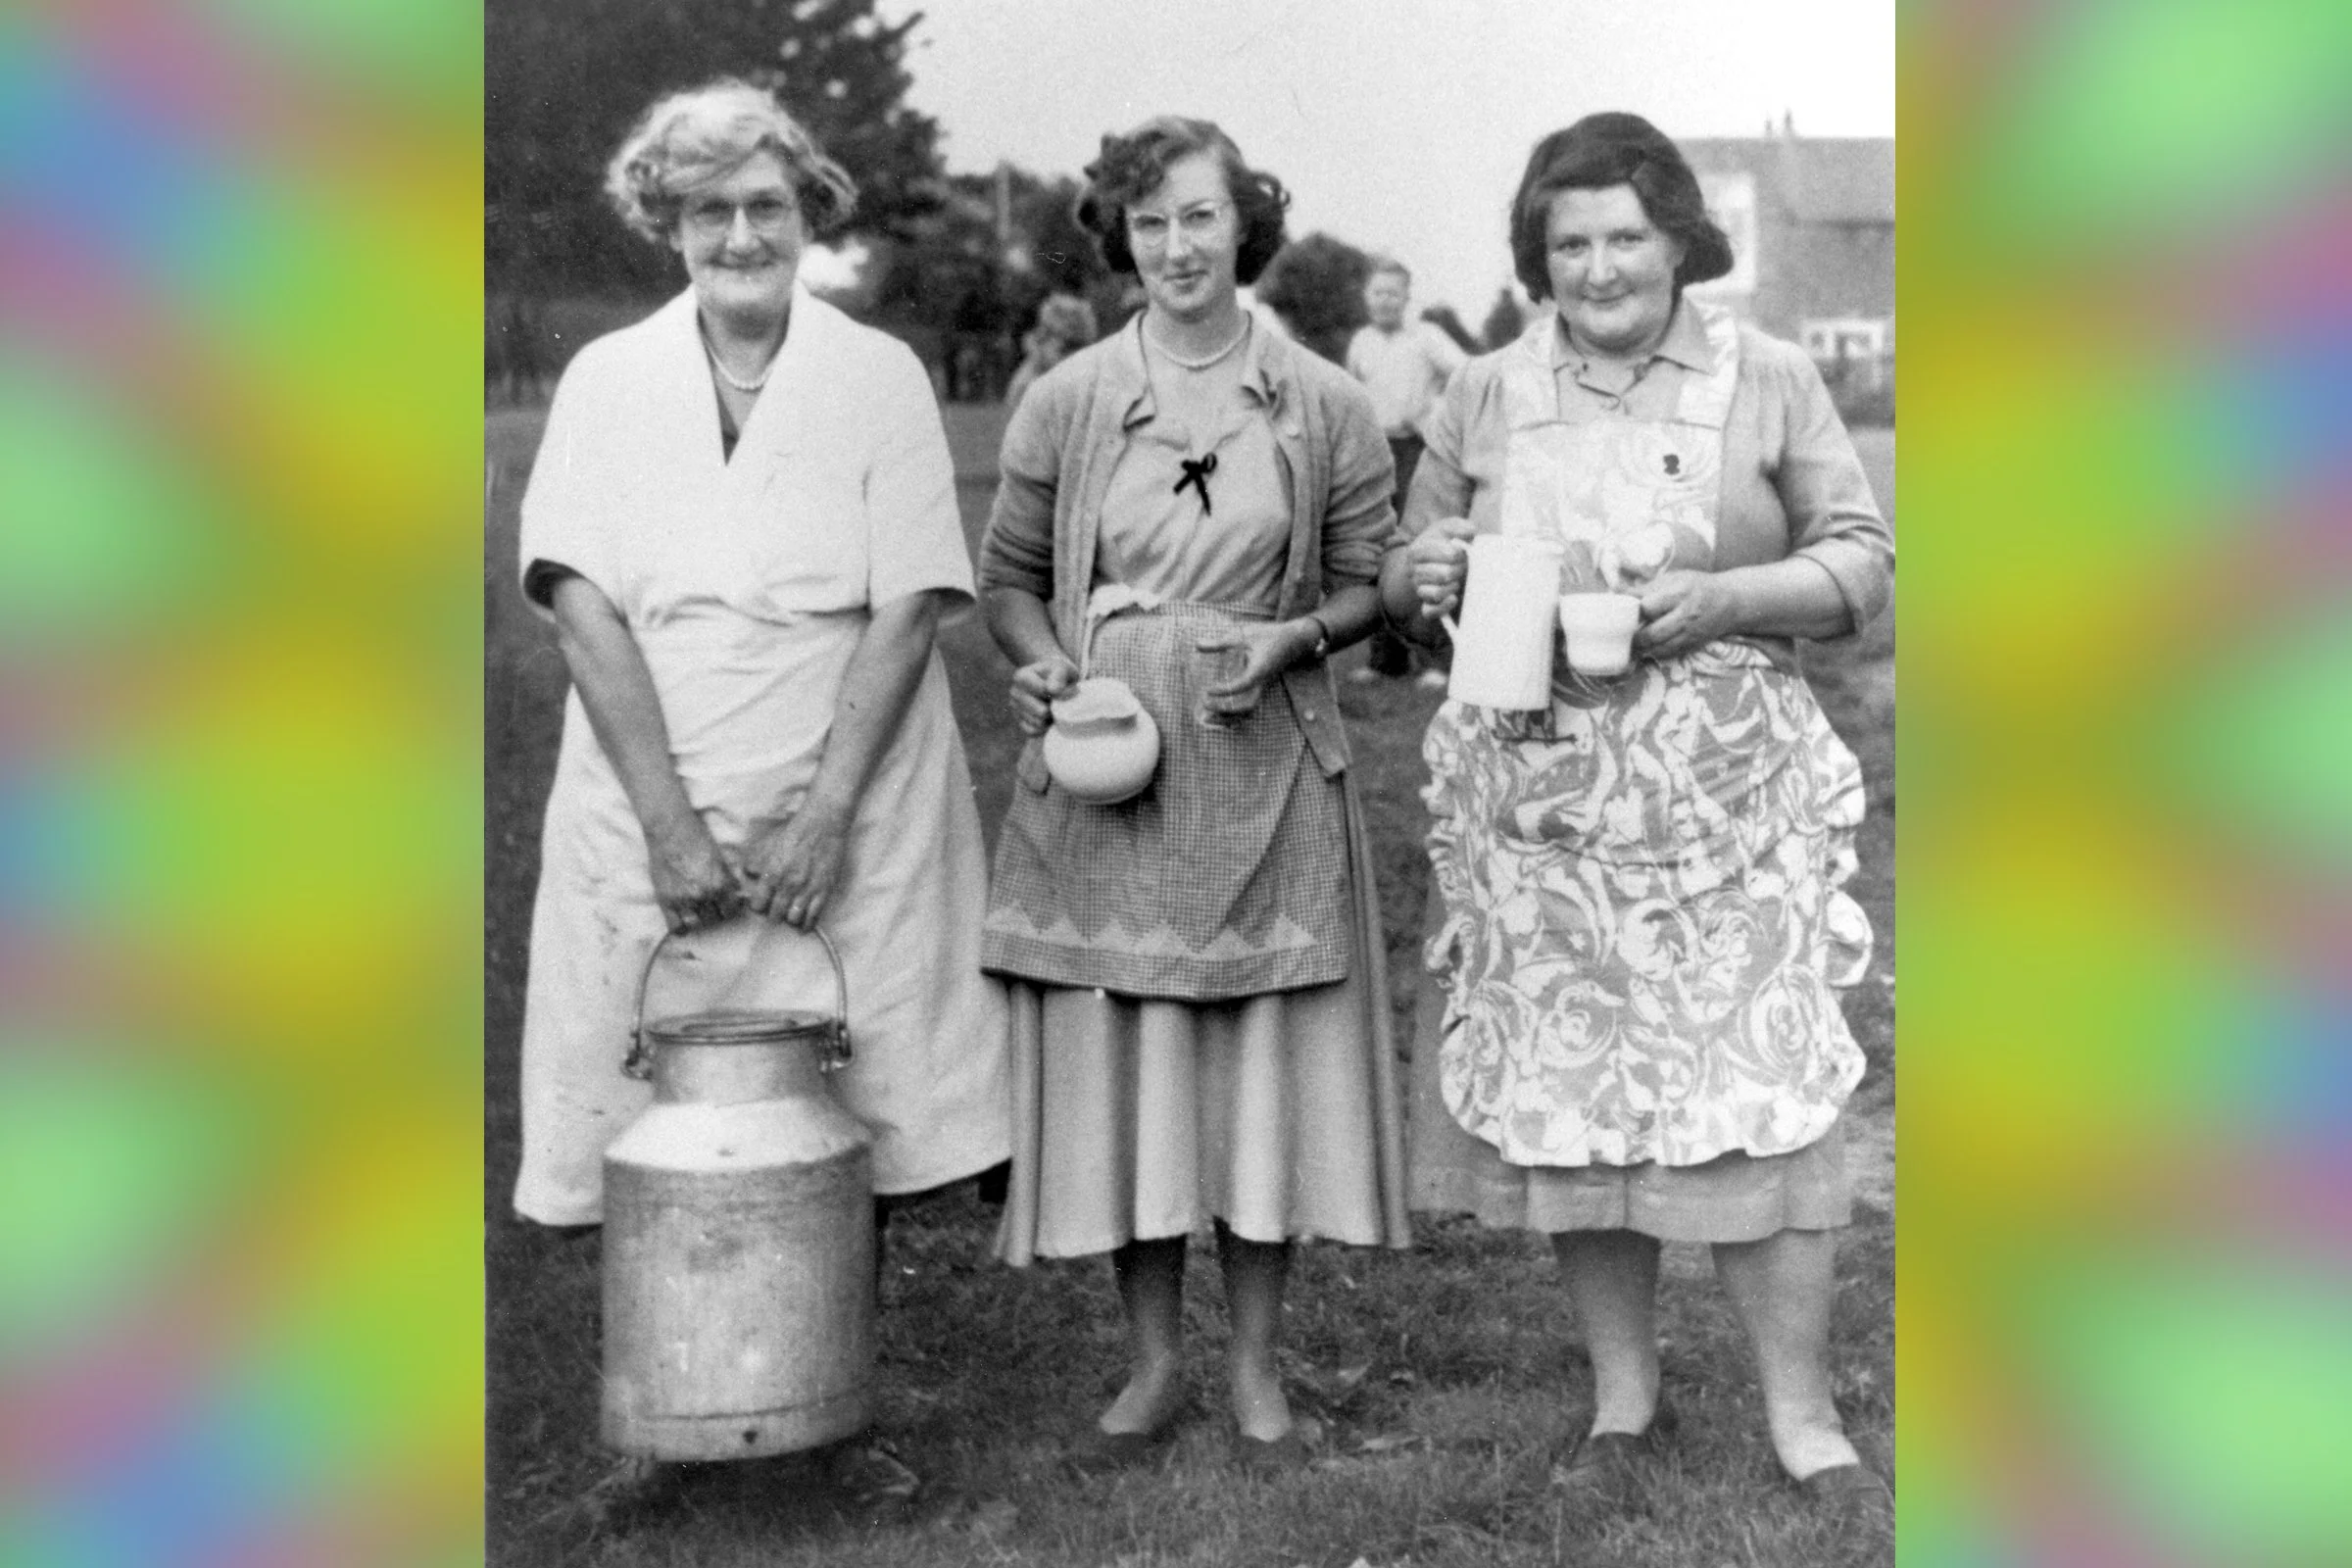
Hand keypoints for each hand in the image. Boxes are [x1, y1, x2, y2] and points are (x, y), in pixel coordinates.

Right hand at [644, 815, 743, 934]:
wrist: (669, 831)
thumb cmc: (696, 839)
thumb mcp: (719, 858)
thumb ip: (727, 880)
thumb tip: (736, 896)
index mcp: (719, 884)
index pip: (731, 910)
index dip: (729, 907)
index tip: (725, 903)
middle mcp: (703, 895)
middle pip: (715, 918)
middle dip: (714, 911)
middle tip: (710, 903)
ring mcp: (683, 900)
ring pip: (697, 924)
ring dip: (698, 919)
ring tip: (697, 909)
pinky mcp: (665, 901)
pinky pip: (676, 927)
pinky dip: (680, 927)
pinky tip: (682, 918)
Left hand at [739, 798, 851, 930]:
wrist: (822, 824)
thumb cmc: (794, 832)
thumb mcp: (767, 844)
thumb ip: (754, 861)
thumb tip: (747, 874)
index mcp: (771, 874)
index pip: (758, 905)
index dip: (758, 907)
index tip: (762, 905)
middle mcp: (787, 885)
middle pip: (775, 915)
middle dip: (774, 916)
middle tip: (776, 913)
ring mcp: (806, 890)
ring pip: (794, 919)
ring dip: (790, 920)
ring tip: (790, 917)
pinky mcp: (824, 891)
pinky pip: (814, 916)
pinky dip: (808, 925)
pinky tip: (804, 926)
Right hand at [1008, 654, 1079, 736]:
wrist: (1052, 681)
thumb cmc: (1058, 673)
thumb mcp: (1062, 668)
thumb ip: (1058, 676)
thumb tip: (1052, 691)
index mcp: (1021, 676)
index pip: (1043, 692)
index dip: (1056, 694)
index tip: (1060, 689)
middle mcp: (1014, 693)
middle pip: (1041, 711)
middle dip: (1054, 709)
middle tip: (1058, 701)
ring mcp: (1015, 709)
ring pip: (1038, 723)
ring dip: (1050, 719)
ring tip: (1054, 708)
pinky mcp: (1020, 722)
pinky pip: (1033, 732)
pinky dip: (1044, 728)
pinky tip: (1048, 718)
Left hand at [1192, 620, 1313, 724]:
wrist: (1294, 640)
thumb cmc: (1269, 635)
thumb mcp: (1243, 634)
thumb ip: (1220, 642)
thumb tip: (1197, 645)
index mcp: (1259, 670)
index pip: (1242, 685)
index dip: (1225, 690)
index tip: (1207, 689)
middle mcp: (1262, 683)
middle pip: (1248, 707)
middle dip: (1226, 710)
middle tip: (1205, 703)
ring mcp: (1262, 687)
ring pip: (1248, 710)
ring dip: (1229, 716)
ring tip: (1207, 717)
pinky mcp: (1260, 688)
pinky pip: (1248, 705)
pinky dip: (1234, 713)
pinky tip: (1218, 711)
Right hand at [1406, 516, 1475, 620]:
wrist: (1436, 562)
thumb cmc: (1444, 542)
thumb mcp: (1449, 527)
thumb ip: (1459, 526)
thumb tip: (1470, 532)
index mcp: (1416, 551)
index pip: (1433, 553)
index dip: (1453, 552)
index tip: (1461, 550)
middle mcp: (1413, 572)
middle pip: (1441, 574)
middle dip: (1458, 569)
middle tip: (1463, 565)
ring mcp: (1419, 590)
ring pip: (1436, 593)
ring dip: (1453, 585)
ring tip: (1458, 579)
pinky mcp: (1427, 606)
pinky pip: (1429, 612)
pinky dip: (1443, 607)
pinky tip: (1454, 598)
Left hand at [1633, 569, 1747, 660]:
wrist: (1730, 602)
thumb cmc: (1697, 586)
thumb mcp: (1673, 579)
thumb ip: (1646, 588)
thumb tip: (1617, 591)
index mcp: (1679, 593)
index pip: (1648, 607)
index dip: (1633, 611)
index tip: (1625, 611)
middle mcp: (1685, 615)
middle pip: (1651, 633)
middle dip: (1635, 636)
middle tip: (1625, 632)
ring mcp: (1689, 633)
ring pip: (1658, 648)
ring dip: (1642, 647)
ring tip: (1634, 640)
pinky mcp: (1692, 645)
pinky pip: (1668, 654)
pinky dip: (1654, 652)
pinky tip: (1649, 645)